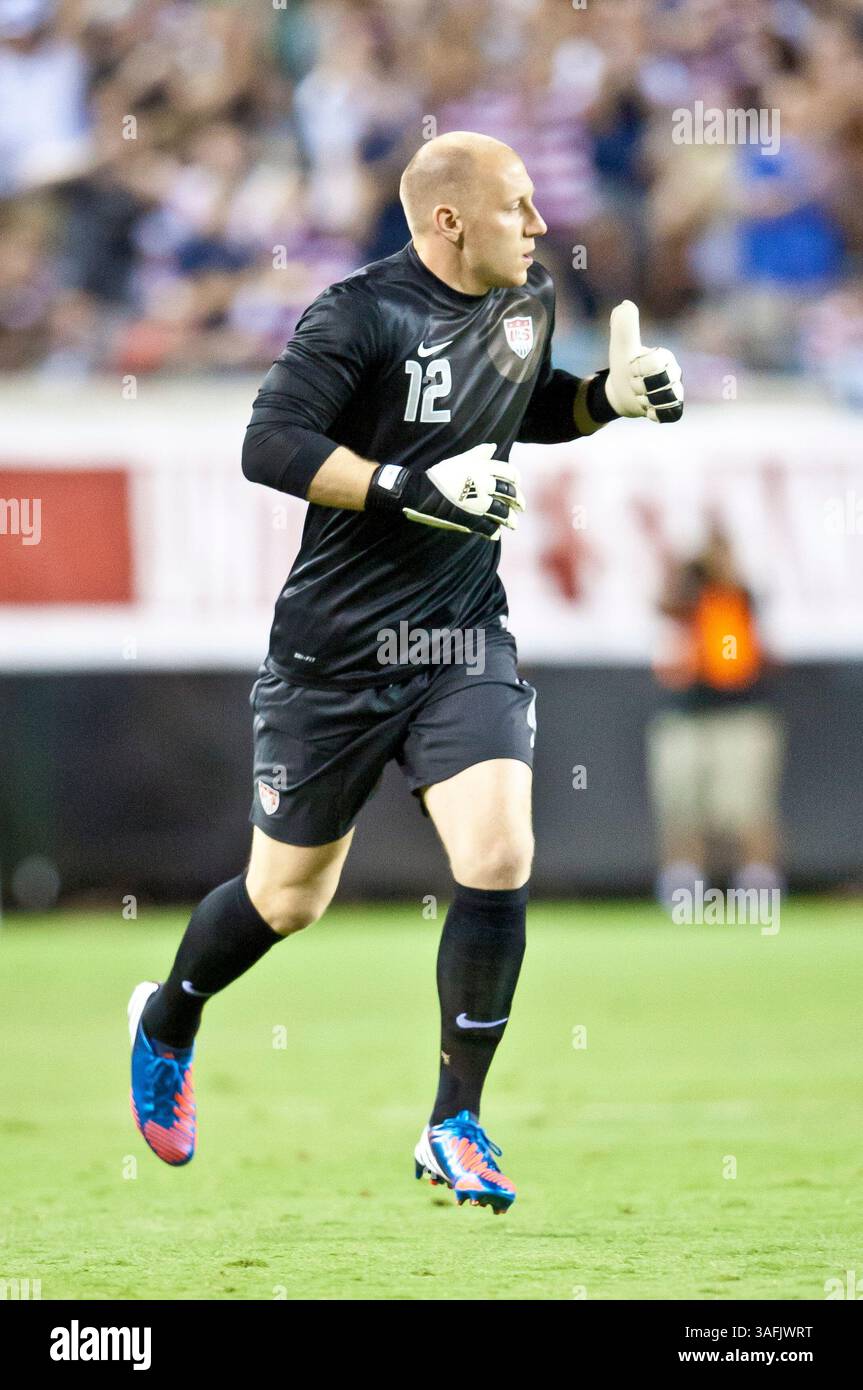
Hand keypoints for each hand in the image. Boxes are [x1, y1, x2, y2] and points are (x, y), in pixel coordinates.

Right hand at [366, 443, 524, 540]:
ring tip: (514, 523)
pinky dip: (493, 531)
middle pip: (509, 492)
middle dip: (518, 500)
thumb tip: (493, 446)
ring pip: (503, 511)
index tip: (518, 484)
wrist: (419, 491)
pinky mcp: (470, 518)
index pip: (508, 472)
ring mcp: (478, 502)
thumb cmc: (439, 473)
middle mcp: (483, 484)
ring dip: (510, 518)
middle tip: (521, 506)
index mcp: (481, 468)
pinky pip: (488, 526)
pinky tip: (495, 533)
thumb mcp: (460, 459)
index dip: (516, 479)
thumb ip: (478, 453)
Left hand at [605, 300, 683, 422]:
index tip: (632, 368)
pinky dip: (655, 413)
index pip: (654, 364)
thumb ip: (624, 326)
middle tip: (635, 383)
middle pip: (660, 385)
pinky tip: (647, 409)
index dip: (637, 370)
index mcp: (666, 356)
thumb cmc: (624, 366)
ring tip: (640, 395)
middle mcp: (675, 374)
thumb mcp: (621, 346)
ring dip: (645, 400)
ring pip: (663, 401)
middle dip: (640, 386)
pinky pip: (670, 414)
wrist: (621, 392)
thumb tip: (625, 304)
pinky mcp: (673, 409)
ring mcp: (676, 392)